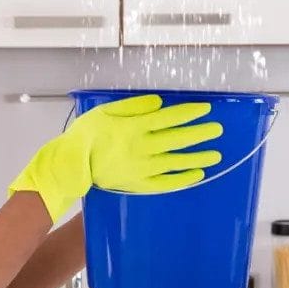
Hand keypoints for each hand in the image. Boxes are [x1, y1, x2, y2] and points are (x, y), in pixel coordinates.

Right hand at [8, 94, 223, 222]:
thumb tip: (158, 103)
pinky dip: (183, 179)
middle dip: (200, 133)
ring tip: (215, 154)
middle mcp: (143, 147)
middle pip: (178, 139)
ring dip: (198, 157)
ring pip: (177, 161)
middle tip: (217, 130)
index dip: (190, 113)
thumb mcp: (105, 112)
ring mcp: (143, 167)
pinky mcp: (139, 183)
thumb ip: (132, 107)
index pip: (170, 118)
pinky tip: (197, 174)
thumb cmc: (85, 135)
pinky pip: (166, 182)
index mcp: (135, 127)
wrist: (71, 165)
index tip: (205, 109)